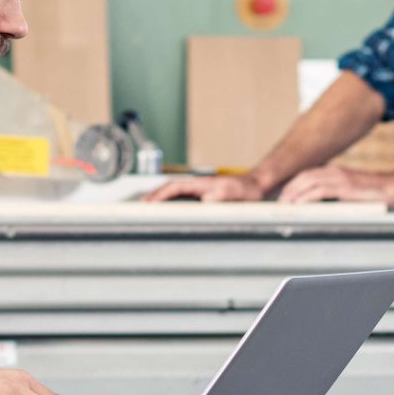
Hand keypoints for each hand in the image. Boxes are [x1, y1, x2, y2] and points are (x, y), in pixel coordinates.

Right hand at [144, 172, 265, 203]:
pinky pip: (180, 198)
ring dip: (158, 199)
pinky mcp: (201, 195)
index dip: (159, 195)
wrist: (255, 185)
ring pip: (172, 192)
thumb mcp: (235, 193)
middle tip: (138, 208)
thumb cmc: (246, 190)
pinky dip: (168, 202)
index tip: (148, 203)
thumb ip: (221, 195)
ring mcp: (198, 189)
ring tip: (145, 210)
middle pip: (168, 188)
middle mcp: (196, 185)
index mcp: (200, 183)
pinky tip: (165, 211)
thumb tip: (205, 200)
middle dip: (152, 197)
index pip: (174, 187)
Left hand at [279, 165, 392, 205]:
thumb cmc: (373, 194)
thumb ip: (335, 195)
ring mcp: (340, 178)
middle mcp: (335, 172)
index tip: (285, 196)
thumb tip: (320, 206)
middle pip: (304, 176)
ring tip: (285, 204)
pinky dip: (306, 197)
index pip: (307, 174)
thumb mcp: (350, 192)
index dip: (293, 184)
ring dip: (294, 193)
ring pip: (308, 181)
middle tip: (280, 202)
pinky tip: (300, 204)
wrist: (393, 188)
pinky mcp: (345, 187)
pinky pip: (320, 190)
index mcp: (335, 172)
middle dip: (289, 188)